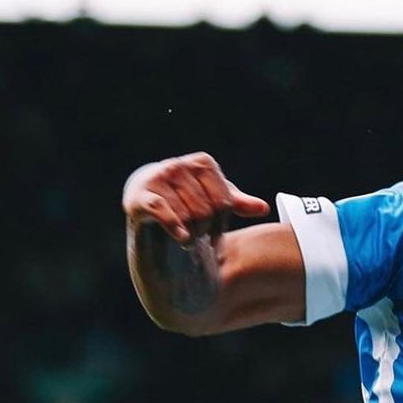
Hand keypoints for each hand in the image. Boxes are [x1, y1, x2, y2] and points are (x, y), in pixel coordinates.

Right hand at [122, 152, 269, 245]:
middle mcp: (179, 165)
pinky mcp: (140, 197)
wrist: (146, 204)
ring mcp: (157, 178)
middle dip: (206, 230)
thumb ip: (237, 203)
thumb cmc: (186, 202)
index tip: (216, 229)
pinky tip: (182, 239)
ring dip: (192, 235)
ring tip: (188, 236)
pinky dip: (176, 228)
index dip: (223, 222)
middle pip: (207, 211)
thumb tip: (263, 208)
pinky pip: (164, 213)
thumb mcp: (214, 201)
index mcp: (202, 163)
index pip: (224, 201)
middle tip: (199, 236)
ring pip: (189, 217)